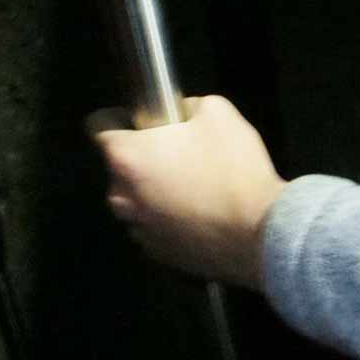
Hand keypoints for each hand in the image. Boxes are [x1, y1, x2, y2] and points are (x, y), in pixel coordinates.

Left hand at [88, 95, 286, 290]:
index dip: (120, 119)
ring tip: (192, 185)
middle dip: (142, 158)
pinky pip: (154, 226)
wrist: (260, 235)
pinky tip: (198, 211)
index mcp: (128, 158)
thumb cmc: (234, 171)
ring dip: (154, 191)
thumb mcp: (218, 112)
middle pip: (120, 168)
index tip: (141, 121)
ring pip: (137, 200)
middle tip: (178, 153)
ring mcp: (139, 230)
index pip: (99, 129)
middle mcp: (124, 196)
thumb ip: (189, 105)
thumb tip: (184, 113)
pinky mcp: (159, 254)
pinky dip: (168, 218)